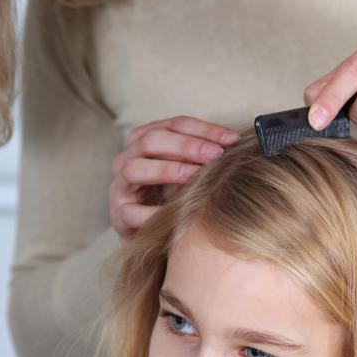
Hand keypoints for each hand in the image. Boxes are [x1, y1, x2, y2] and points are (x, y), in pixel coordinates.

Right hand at [109, 116, 238, 241]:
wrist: (153, 232)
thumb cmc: (175, 195)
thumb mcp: (191, 171)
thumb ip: (206, 157)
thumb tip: (238, 145)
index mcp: (147, 139)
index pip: (175, 124)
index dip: (204, 129)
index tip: (232, 139)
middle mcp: (129, 157)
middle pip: (152, 140)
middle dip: (187, 146)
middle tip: (215, 155)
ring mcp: (120, 185)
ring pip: (135, 168)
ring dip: (167, 170)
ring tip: (194, 176)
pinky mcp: (118, 213)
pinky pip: (131, 211)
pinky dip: (153, 212)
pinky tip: (177, 213)